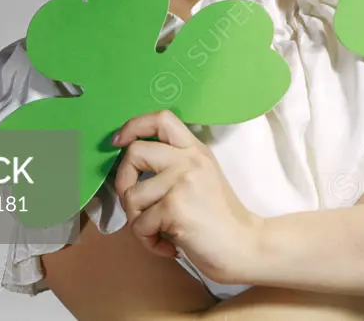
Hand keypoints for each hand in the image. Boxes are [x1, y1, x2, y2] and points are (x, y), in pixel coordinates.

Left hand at [111, 109, 263, 283]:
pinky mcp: (175, 207)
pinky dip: (148, 241)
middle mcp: (189, 159)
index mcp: (195, 150)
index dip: (133, 126)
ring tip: (158, 231)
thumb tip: (130, 163)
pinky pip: (139, 225)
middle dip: (123, 181)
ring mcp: (182, 181)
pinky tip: (168, 245)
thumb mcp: (202, 176)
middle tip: (136, 203)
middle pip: (135, 152)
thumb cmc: (219, 218)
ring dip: (137, 220)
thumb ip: (175, 163)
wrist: (244, 245)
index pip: (161, 118)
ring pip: (131, 195)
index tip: (119, 142)